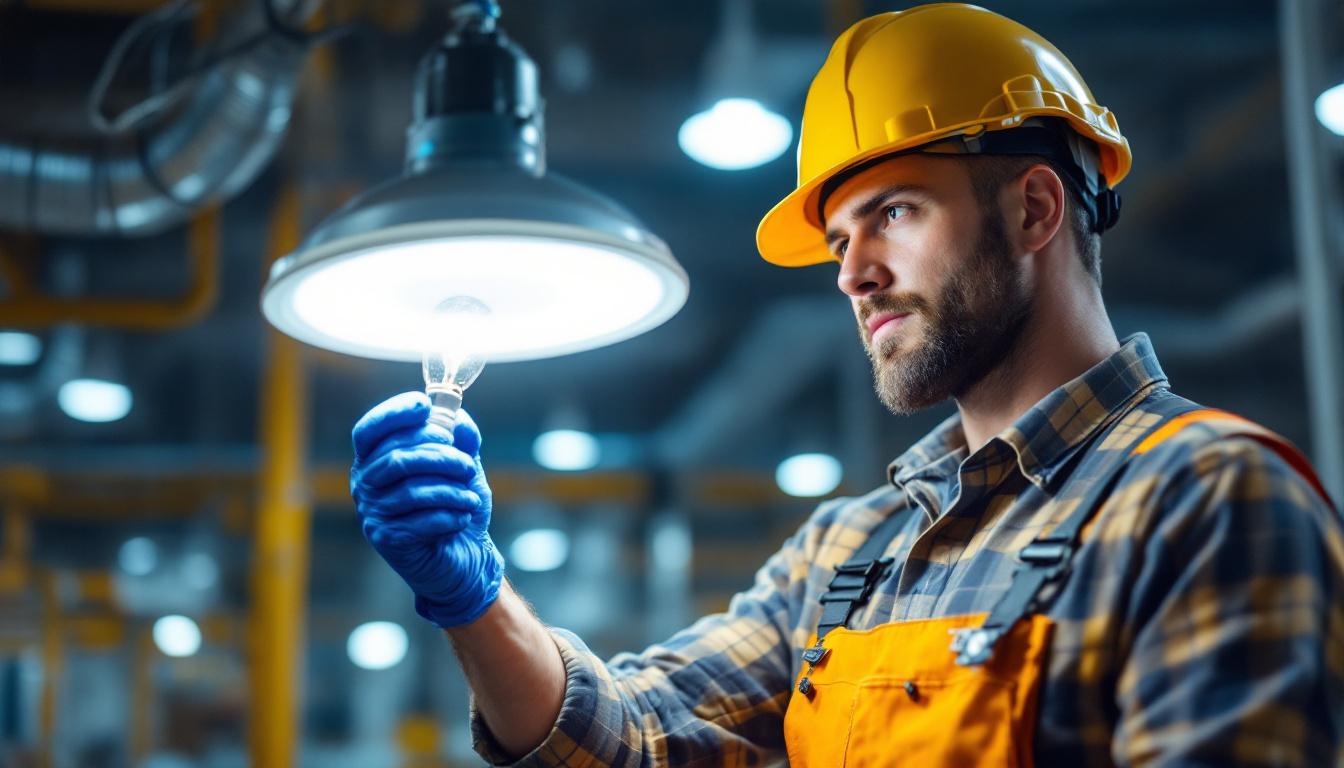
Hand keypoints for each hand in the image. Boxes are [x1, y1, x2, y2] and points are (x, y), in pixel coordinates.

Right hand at [350, 392, 503, 627]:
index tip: (425, 405)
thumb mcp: (464, 467)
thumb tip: (460, 419)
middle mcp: (365, 484)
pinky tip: (463, 517)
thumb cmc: (457, 506)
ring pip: (411, 490)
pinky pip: (419, 520)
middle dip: (439, 457)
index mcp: (375, 460)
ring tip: (471, 497)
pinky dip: (449, 515)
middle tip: (467, 465)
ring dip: (450, 490)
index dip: (394, 413)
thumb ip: (462, 439)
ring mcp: (372, 513)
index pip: (369, 429)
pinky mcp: (387, 539)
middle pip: (397, 458)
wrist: (464, 558)